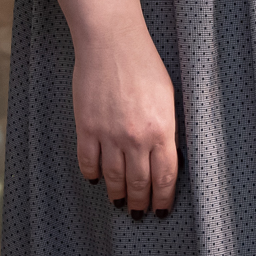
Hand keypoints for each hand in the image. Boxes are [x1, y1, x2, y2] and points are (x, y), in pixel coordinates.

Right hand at [41, 0, 179, 217]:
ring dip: (118, 194)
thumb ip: (167, 128)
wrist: (111, 42)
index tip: (162, 209)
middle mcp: (136, 137)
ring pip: (114, 178)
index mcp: (162, 129)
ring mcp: (109, 134)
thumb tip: (165, 155)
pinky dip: (92, 174)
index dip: (163, 197)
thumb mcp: (168, 96)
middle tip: (139, 212)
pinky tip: (96, 179)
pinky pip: (88, 162)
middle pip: (139, 182)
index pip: (165, 176)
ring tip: (120, 202)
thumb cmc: (144, 63)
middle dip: (140, 202)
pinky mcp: (86, 127)